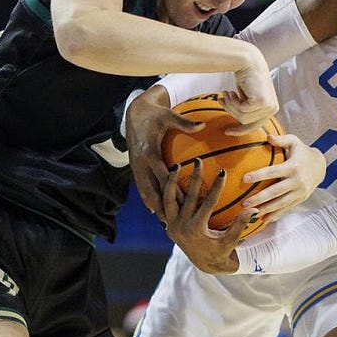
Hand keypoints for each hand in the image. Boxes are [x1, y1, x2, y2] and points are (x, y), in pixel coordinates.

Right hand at [126, 86, 201, 217]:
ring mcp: (135, 167)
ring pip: (144, 192)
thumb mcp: (169, 115)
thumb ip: (185, 123)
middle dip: (160, 207)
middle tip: (172, 223)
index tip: (184, 202)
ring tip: (164, 223)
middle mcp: (140, 163)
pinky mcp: (134, 168)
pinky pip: (141, 187)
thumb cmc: (155, 114)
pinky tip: (156, 210)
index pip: (163, 176)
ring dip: (154, 206)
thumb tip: (202, 125)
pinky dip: (148, 199)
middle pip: (151, 190)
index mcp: (150, 153)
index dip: (172, 189)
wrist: (134, 113)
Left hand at [158, 159, 250, 273]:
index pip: (207, 204)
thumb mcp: (231, 240)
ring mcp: (172, 226)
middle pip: (187, 197)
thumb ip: (240, 225)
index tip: (222, 172)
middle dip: (194, 178)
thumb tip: (254, 209)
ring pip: (168, 200)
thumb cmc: (221, 251)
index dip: (216, 187)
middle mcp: (181, 227)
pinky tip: (169, 177)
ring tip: (177, 165)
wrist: (204, 263)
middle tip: (198, 161)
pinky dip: (165, 192)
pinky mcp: (167, 225)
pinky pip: (163, 206)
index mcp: (197, 230)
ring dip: (171, 182)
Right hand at [223, 51, 277, 134]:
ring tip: (226, 93)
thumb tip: (238, 122)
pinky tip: (231, 91)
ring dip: (231, 105)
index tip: (226, 132)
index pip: (255, 125)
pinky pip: (242, 110)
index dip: (240, 130)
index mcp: (271, 108)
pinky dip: (233, 101)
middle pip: (247, 122)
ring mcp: (269, 106)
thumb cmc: (246, 77)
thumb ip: (246, 110)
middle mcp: (273, 108)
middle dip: (232, 112)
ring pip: (243, 117)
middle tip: (222, 100)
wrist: (247, 61)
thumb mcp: (247, 97)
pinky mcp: (262, 102)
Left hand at [237, 134, 324, 218]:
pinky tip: (263, 220)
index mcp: (293, 166)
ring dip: (265, 210)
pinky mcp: (300, 199)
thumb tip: (267, 136)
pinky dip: (275, 215)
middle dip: (259, 198)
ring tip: (250, 214)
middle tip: (244, 204)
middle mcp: (297, 181)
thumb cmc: (302, 151)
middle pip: (275, 192)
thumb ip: (281, 139)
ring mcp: (300, 192)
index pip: (273, 172)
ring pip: (280, 203)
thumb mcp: (294, 141)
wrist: (321, 166)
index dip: (259, 175)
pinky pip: (286, 208)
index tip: (244, 178)